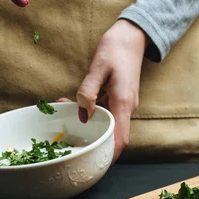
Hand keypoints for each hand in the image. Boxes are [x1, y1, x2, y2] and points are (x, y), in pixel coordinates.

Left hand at [62, 20, 148, 163]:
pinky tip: (77, 105)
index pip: (120, 139)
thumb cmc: (116, 48)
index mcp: (123, 103)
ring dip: (90, 126)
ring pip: (109, 126)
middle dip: (92, 141)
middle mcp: (127, 108)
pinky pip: (108, 115)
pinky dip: (93, 115)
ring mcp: (125, 105)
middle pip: (113, 138)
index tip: (92, 163)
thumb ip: (88, 91)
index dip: (108, 156)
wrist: (132, 36)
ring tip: (66, 109)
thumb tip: (83, 113)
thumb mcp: (98, 66)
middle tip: (67, 131)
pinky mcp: (120, 100)